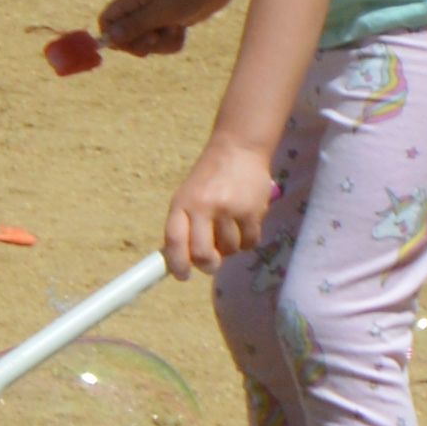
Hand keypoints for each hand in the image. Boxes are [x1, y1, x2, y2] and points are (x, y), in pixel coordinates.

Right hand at [94, 0, 226, 59]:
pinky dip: (174, 41)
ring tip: (176, 28)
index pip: (107, 21)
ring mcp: (155, 15)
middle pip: (127, 37)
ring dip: (163, 44)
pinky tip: (183, 29)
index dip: (114, 37)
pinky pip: (165, 44)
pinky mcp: (170, 22)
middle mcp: (140, 7)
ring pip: (148, 43)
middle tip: (157, 37)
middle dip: (143, 44)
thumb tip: (109, 38)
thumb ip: (135, 25)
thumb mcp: (160, 11)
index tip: (131, 43)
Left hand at [159, 137, 280, 276]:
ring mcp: (229, 210)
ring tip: (229, 228)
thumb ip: (185, 225)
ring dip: (230, 248)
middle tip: (212, 263)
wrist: (238, 150)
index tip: (182, 276)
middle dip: (208, 265)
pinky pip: (249, 243)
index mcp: (182, 203)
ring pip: (229, 251)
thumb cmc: (209, 178)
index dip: (177, 263)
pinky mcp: (252, 212)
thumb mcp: (188, 195)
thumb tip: (183, 261)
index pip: (174, 240)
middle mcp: (203, 207)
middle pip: (203, 254)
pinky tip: (244, 224)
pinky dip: (247, 241)